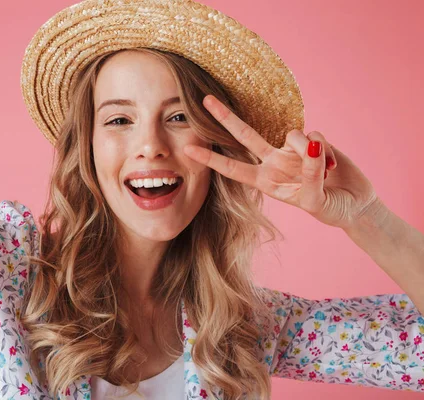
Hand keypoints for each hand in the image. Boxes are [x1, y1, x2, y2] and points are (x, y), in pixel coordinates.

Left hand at [183, 95, 382, 229]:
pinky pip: (315, 135)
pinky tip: (335, 167)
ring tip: (327, 173)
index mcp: (265, 181)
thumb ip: (311, 174)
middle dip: (226, 117)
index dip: (211, 159)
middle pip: (245, 135)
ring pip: (292, 135)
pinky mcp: (314, 141)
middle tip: (205, 100)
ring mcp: (292, 150)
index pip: (233, 168)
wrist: (355, 205)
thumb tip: (313, 143)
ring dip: (310, 153)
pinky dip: (326, 151)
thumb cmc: (331, 209)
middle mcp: (274, 162)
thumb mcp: (315, 200)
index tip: (188, 150)